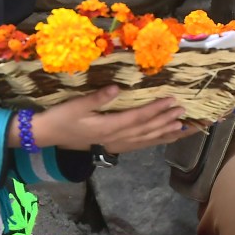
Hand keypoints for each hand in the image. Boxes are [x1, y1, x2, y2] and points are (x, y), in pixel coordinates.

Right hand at [24, 86, 188, 152]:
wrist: (49, 136)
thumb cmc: (62, 117)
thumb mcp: (76, 105)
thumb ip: (97, 98)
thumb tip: (117, 87)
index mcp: (107, 128)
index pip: (137, 119)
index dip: (156, 110)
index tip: (172, 101)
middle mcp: (115, 139)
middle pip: (146, 130)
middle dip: (166, 120)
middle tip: (184, 110)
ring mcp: (115, 145)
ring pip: (146, 140)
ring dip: (166, 133)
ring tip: (184, 127)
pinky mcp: (114, 146)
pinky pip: (140, 145)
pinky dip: (155, 141)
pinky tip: (165, 137)